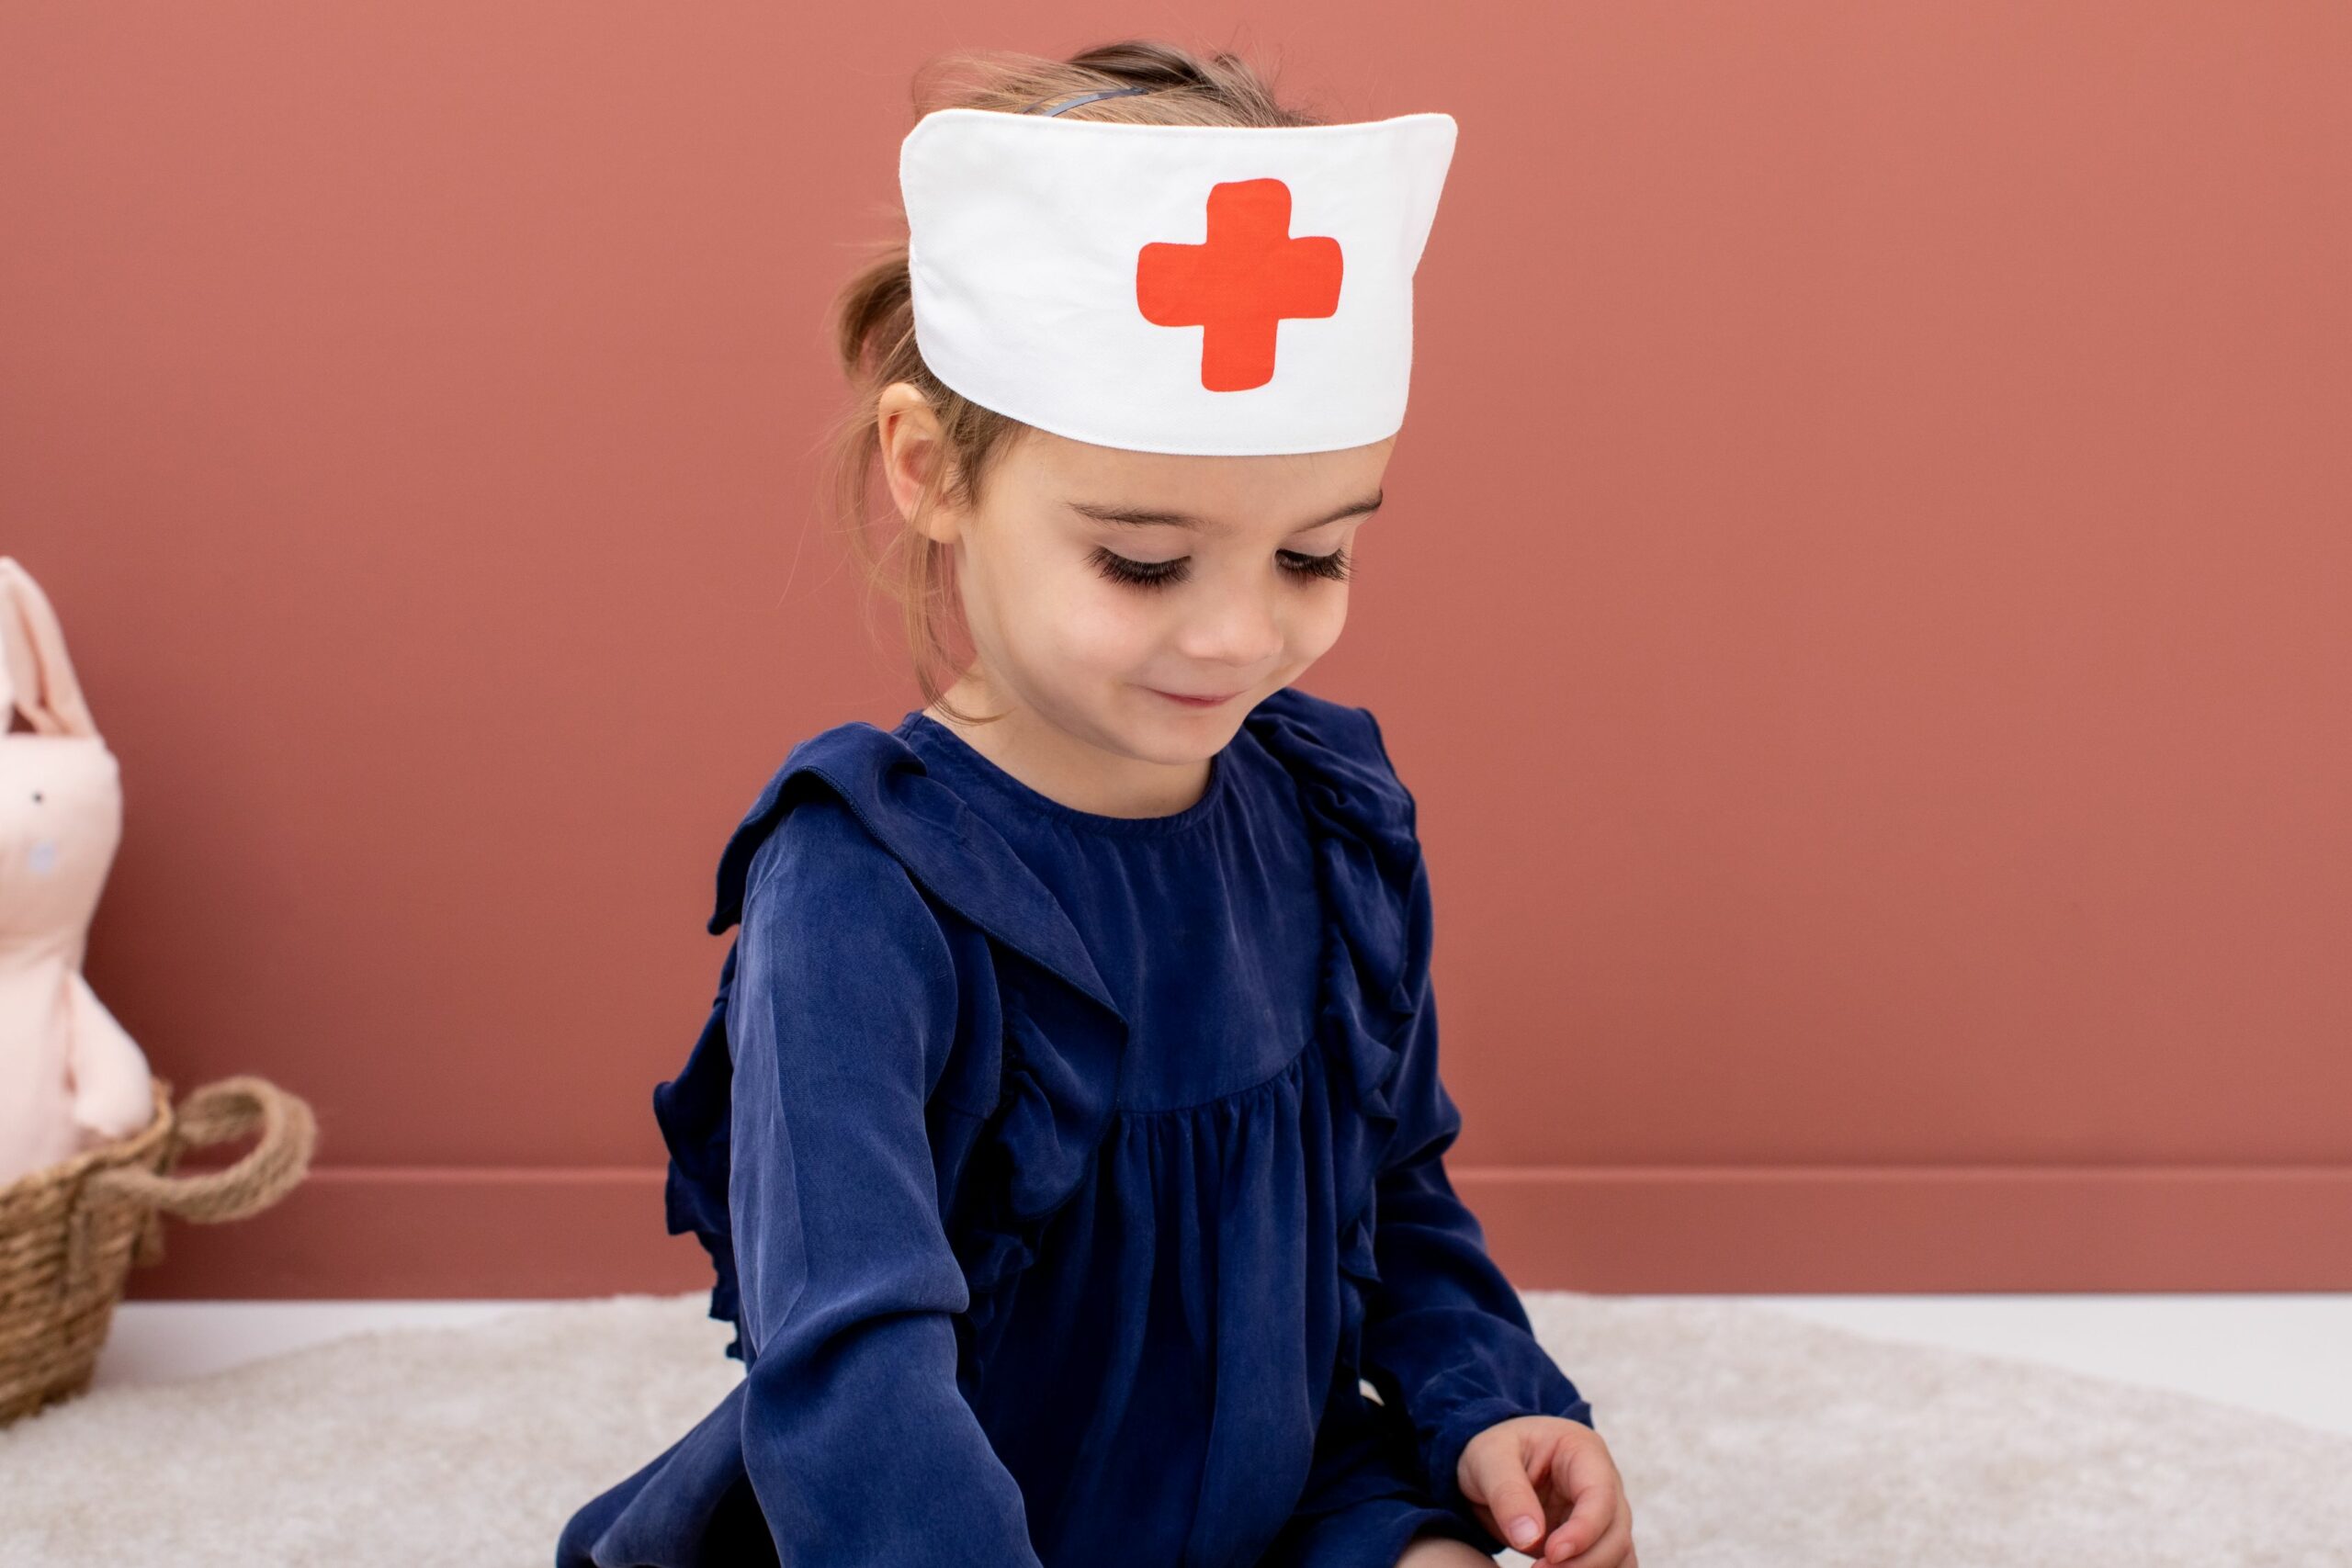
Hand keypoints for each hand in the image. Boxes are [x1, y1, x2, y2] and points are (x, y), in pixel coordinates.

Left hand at [1457, 1414, 1635, 1565]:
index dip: (1584, 1530)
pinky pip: (1610, 1563)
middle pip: (1616, 1532)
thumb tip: (1529, 1538)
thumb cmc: (1495, 1451)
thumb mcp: (1489, 1458)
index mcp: (1583, 1451)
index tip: (1552, 1554)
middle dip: (1583, 1561)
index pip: (1600, 1496)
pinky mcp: (1594, 1540)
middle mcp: (1604, 1483)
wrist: (1492, 1465)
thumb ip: (1507, 1494)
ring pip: (1619, 1553)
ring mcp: (1604, 1513)